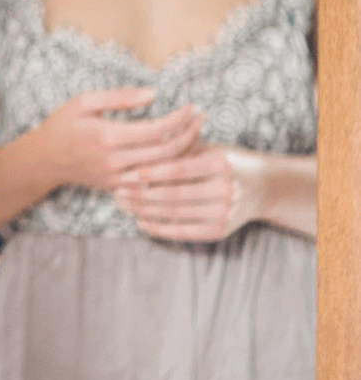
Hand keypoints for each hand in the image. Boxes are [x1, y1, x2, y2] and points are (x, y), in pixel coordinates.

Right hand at [36, 87, 202, 191]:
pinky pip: (154, 182)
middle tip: (201, 119)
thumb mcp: (83, 101)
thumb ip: (118, 97)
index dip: (179, 118)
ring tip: (197, 135)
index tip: (191, 107)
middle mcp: (117, 161)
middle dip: (189, 134)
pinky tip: (181, 156)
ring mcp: (119, 178)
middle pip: (166, 151)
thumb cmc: (62, 125)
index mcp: (108, 137)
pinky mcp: (119, 188)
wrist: (44, 159)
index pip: (156, 129)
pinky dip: (171, 171)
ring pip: (164, 170)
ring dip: (185, 153)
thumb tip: (153, 94)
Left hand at [112, 144, 264, 242]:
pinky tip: (141, 222)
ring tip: (122, 205)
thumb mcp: (207, 147)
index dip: (149, 173)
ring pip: (175, 214)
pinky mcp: (221, 230)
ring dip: (144, 211)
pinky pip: (185, 232)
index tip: (124, 174)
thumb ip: (178, 148)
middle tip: (116, 192)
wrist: (264, 187)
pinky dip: (160, 228)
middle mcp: (225, 189)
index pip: (177, 170)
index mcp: (220, 164)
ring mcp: (225, 213)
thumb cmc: (226, 161)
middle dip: (140, 194)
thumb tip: (140, 147)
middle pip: (173, 195)